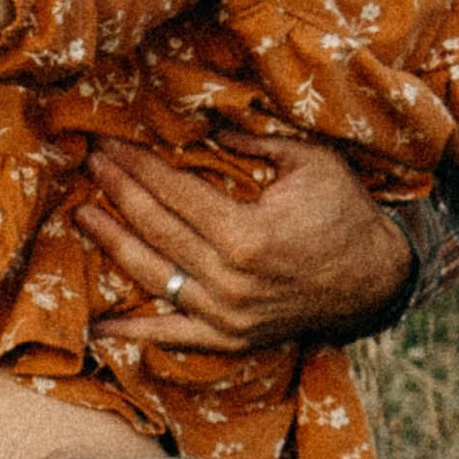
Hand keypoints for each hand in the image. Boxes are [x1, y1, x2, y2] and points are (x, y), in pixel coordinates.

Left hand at [76, 132, 410, 352]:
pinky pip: (173, 336)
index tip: (109, 143)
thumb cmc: (344, 212)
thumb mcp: (310, 161)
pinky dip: (134, 333)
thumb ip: (254, 139)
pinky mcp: (231, 339)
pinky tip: (97, 328)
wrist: (375, 279)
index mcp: (247, 235)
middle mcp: (231, 280)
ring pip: (153, 276)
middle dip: (118, 192)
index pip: (174, 192)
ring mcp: (228, 315)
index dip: (137, 165)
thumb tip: (202, 119)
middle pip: (156, 228)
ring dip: (112, 244)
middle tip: (90, 163)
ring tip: (83, 215)